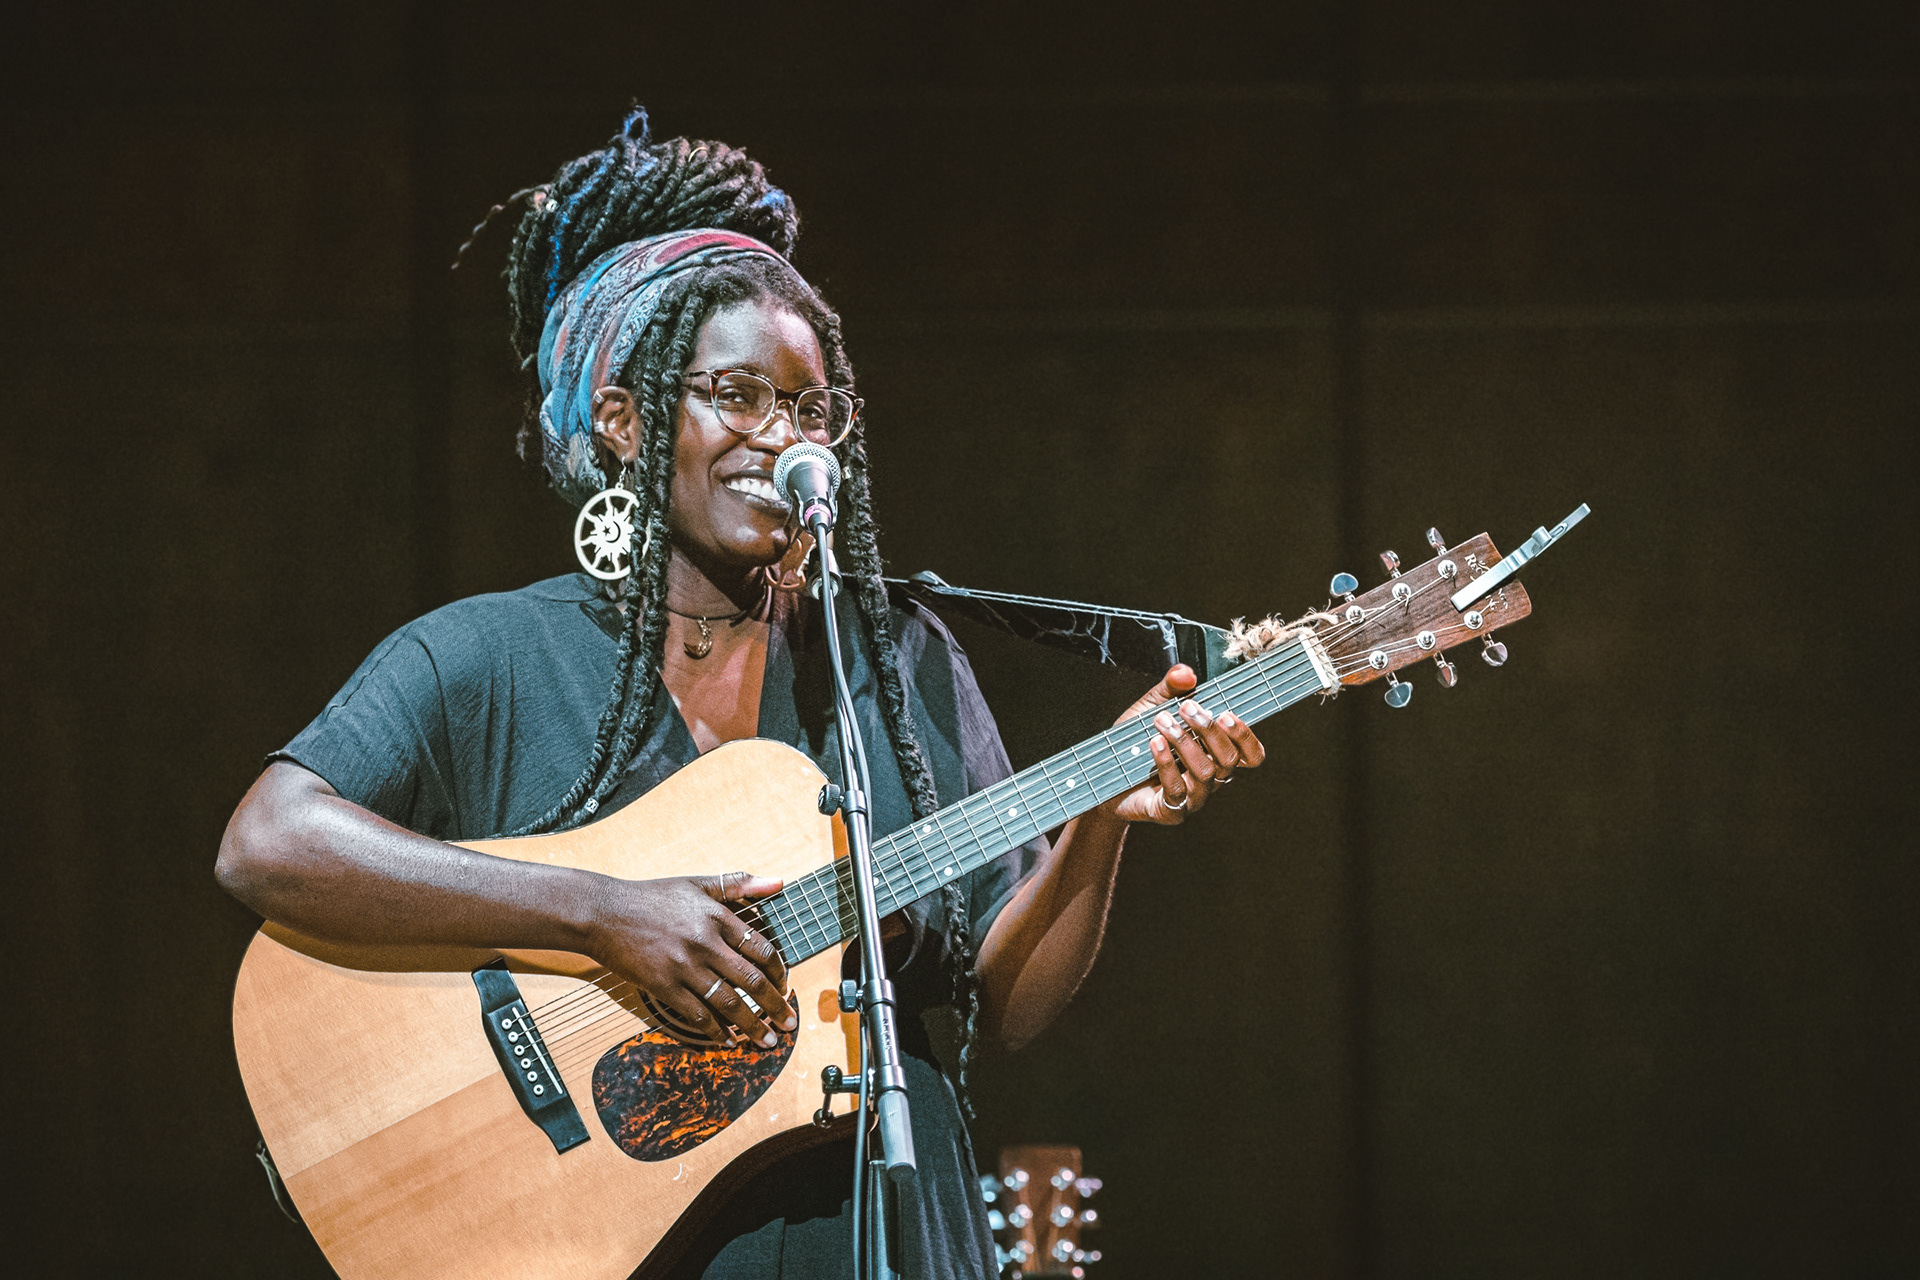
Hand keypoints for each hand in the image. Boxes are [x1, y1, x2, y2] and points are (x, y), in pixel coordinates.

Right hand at [587, 871, 795, 1047]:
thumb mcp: (697, 883)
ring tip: (767, 1040)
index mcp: (717, 917)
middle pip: (752, 981)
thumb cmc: (651, 897)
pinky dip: (715, 1030)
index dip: (779, 971)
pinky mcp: (664, 985)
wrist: (604, 913)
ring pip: (729, 1002)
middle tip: (789, 1023)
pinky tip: (728, 1040)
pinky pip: (696, 1013)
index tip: (786, 985)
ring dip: (753, 1025)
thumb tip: (778, 881)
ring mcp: (685, 966)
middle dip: (776, 1006)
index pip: (761, 949)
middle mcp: (706, 943)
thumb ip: (739, 884)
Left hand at [1099, 664, 1266, 824]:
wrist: (1104, 776)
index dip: (1246, 737)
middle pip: (1228, 760)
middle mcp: (1211, 779)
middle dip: (1208, 730)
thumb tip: (1185, 673)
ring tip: (1161, 722)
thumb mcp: (1152, 708)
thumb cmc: (1136, 744)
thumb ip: (1171, 689)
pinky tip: (1155, 744)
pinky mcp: (1171, 811)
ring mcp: (1193, 798)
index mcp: (1215, 755)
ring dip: (1185, 742)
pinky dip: (1166, 763)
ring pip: (1205, 773)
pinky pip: (1177, 790)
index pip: (1250, 755)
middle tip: (1186, 708)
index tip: (1225, 714)